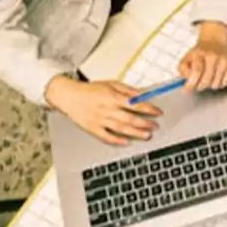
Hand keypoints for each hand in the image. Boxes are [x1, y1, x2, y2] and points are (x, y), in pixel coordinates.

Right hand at [44, 76, 160, 145]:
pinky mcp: (92, 128)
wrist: (68, 96)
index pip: (135, 104)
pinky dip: (117, 140)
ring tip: (147, 135)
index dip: (149, 109)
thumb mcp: (111, 84)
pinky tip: (126, 142)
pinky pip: (106, 137)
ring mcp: (99, 120)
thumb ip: (127, 90)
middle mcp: (107, 109)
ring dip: (136, 133)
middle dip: (145, 123)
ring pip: (121, 128)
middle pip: (130, 118)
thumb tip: (143, 94)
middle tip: (155, 126)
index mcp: (112, 97)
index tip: (158, 112)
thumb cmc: (90, 90)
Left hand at [180, 21, 226, 91]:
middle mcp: (212, 56)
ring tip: (207, 79)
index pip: (197, 70)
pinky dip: (219, 84)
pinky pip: (225, 83)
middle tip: (197, 85)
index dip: (191, 83)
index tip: (187, 89)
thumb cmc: (199, 54)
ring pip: (216, 83)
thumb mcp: (186, 58)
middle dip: (200, 86)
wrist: (214, 41)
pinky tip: (215, 78)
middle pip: (206, 79)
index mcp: (199, 53)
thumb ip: (183, 69)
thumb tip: (187, 80)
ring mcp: (223, 60)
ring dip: (209, 85)